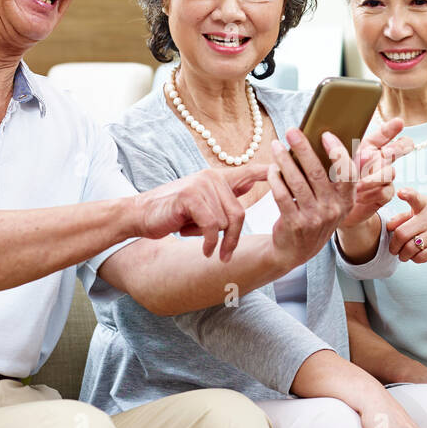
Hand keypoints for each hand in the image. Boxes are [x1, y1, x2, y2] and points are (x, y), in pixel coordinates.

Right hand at [134, 163, 268, 259]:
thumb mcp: (202, 206)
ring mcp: (201, 185)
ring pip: (226, 222)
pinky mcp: (190, 196)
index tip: (287, 171)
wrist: (140, 215)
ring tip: (199, 240)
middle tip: (225, 256)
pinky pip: (211, 225)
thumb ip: (223, 202)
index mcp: (218, 178)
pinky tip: (203, 250)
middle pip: (239, 214)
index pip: (250, 172)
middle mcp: (212, 177)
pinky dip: (208, 242)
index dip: (270, 173)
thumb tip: (246, 201)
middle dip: (233, 239)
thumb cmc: (173, 214)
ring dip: (215, 240)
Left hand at [268, 128, 356, 264]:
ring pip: (297, 182)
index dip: (337, 152)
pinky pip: (282, 195)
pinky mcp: (294, 224)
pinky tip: (272, 169)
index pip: (347, 173)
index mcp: (346, 201)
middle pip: (318, 172)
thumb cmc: (315, 216)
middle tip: (291, 131)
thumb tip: (342, 144)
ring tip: (276, 146)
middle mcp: (333, 210)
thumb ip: (339, 178)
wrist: (295, 250)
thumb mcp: (333, 202)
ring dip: (284, 160)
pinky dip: (275, 179)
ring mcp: (314, 218)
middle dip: (303, 148)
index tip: (325, 134)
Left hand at [340, 117, 413, 229]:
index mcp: (368, 147)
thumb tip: (341, 144)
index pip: (383, 134)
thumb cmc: (334, 180)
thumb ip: (340, 153)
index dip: (391, 128)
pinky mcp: (385, 193)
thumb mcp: (335, 163)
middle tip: (387, 153)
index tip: (398, 122)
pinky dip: (371, 193)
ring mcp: (384, 176)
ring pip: (390, 172)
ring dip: (373, 178)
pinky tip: (359, 196)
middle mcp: (379, 160)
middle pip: (399, 148)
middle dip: (398, 148)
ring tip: (357, 185)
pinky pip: (386, 191)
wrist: (336, 207)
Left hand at [387, 189, 426, 262]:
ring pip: (410, 248)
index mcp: (426, 206)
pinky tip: (415, 256)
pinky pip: (420, 257)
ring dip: (403, 254)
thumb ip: (403, 217)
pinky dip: (414, 259)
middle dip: (394, 245)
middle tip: (393, 249)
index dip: (408, 195)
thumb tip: (390, 226)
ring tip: (403, 254)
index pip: (416, 198)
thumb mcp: (420, 214)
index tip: (401, 193)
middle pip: (403, 233)